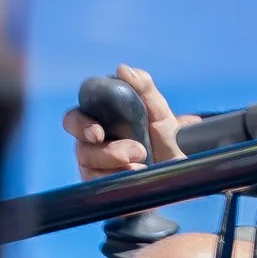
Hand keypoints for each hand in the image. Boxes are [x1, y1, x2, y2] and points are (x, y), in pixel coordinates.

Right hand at [63, 62, 189, 175]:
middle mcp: (93, 144)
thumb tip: (122, 69)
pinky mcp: (103, 188)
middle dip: (104, 153)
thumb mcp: (161, 113)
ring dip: (119, 165)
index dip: (80, 125)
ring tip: (145, 162)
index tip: (98, 133)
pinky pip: (100, 186)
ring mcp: (96, 168)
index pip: (75, 119)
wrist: (181, 174)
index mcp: (100, 122)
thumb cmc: (167, 141)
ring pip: (92, 169)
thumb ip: (144, 89)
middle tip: (133, 153)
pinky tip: (139, 175)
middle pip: (80, 147)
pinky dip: (120, 180)